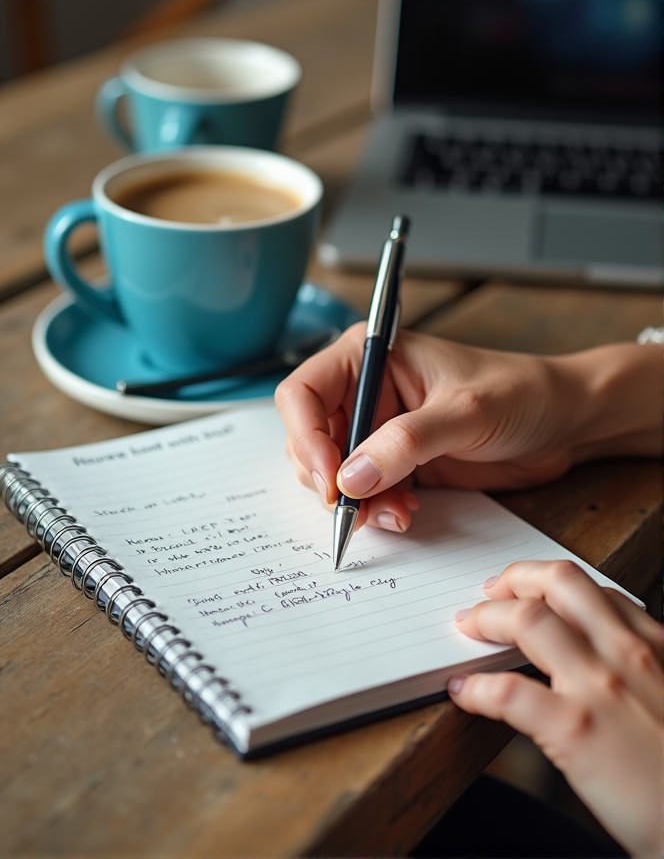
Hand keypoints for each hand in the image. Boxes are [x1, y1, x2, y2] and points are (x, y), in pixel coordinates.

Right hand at [275, 324, 659, 532]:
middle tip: (358, 510)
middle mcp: (366, 390)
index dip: (306, 437)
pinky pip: (363, 491)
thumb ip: (406, 442)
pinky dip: (374, 509)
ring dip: (354, 500)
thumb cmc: (521, 393)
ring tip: (395, 513)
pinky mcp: (396, 461)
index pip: (304, 393)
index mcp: (370, 356)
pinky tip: (405, 513)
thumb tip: (351, 478)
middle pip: (308, 437)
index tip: (331, 480)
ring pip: (332, 470)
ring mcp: (378, 428)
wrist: (564, 422)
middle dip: (329, 477)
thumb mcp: (465, 412)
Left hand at [447, 560, 662, 858]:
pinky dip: (476, 687)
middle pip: (560, 582)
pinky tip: (465, 692)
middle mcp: (627, 654)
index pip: (596, 591)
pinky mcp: (573, 730)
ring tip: (469, 627)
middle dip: (516, 578)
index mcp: (656, 647)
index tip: (528, 590)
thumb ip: (643, 674)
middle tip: (491, 593)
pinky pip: (507, 692)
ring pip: (528, 619)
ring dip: (488, 617)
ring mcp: (598, 687)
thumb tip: (600, 664)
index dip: (552, 584)